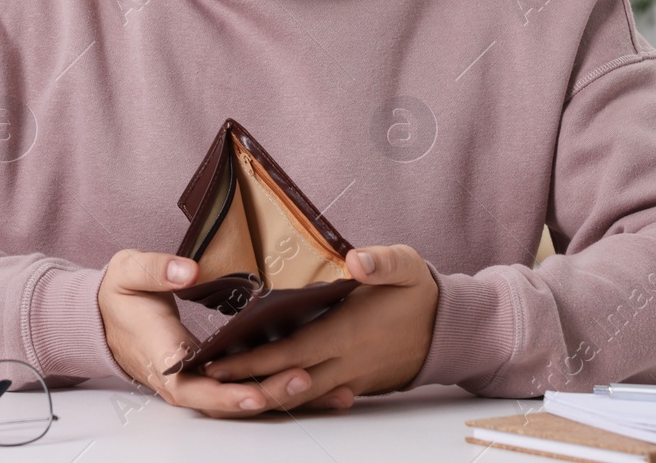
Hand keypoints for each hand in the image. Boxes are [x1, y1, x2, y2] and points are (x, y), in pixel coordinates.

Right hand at [96, 249, 316, 418]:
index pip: (192, 386)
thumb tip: (188, 271)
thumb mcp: (129, 273)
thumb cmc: (120, 294)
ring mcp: (197, 379)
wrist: (106, 316)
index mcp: (160, 355)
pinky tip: (312, 381)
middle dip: (265, 395)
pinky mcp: (212, 373)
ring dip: (277, 396)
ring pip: (239, 399)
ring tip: (319, 385)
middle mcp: (181, 377)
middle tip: (302, 379)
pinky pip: (243, 387)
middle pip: (225, 401)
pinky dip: (275, 387)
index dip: (224, 396)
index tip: (255, 394)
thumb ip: (156, 270)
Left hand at [199, 244, 439, 411]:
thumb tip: (356, 259)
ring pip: (299, 393)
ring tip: (225, 384)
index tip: (219, 358)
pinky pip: (316, 395)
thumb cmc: (422, 294)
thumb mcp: (407, 266)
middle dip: (243, 379)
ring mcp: (349, 377)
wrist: (450, 332)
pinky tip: (266, 388)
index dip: (253, 359)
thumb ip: (382, 262)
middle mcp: (344, 361)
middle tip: (204, 374)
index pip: (290, 351)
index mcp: (347, 332)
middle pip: (285, 378)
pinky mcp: (355, 384)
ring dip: (262, 391)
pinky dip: (289, 394)